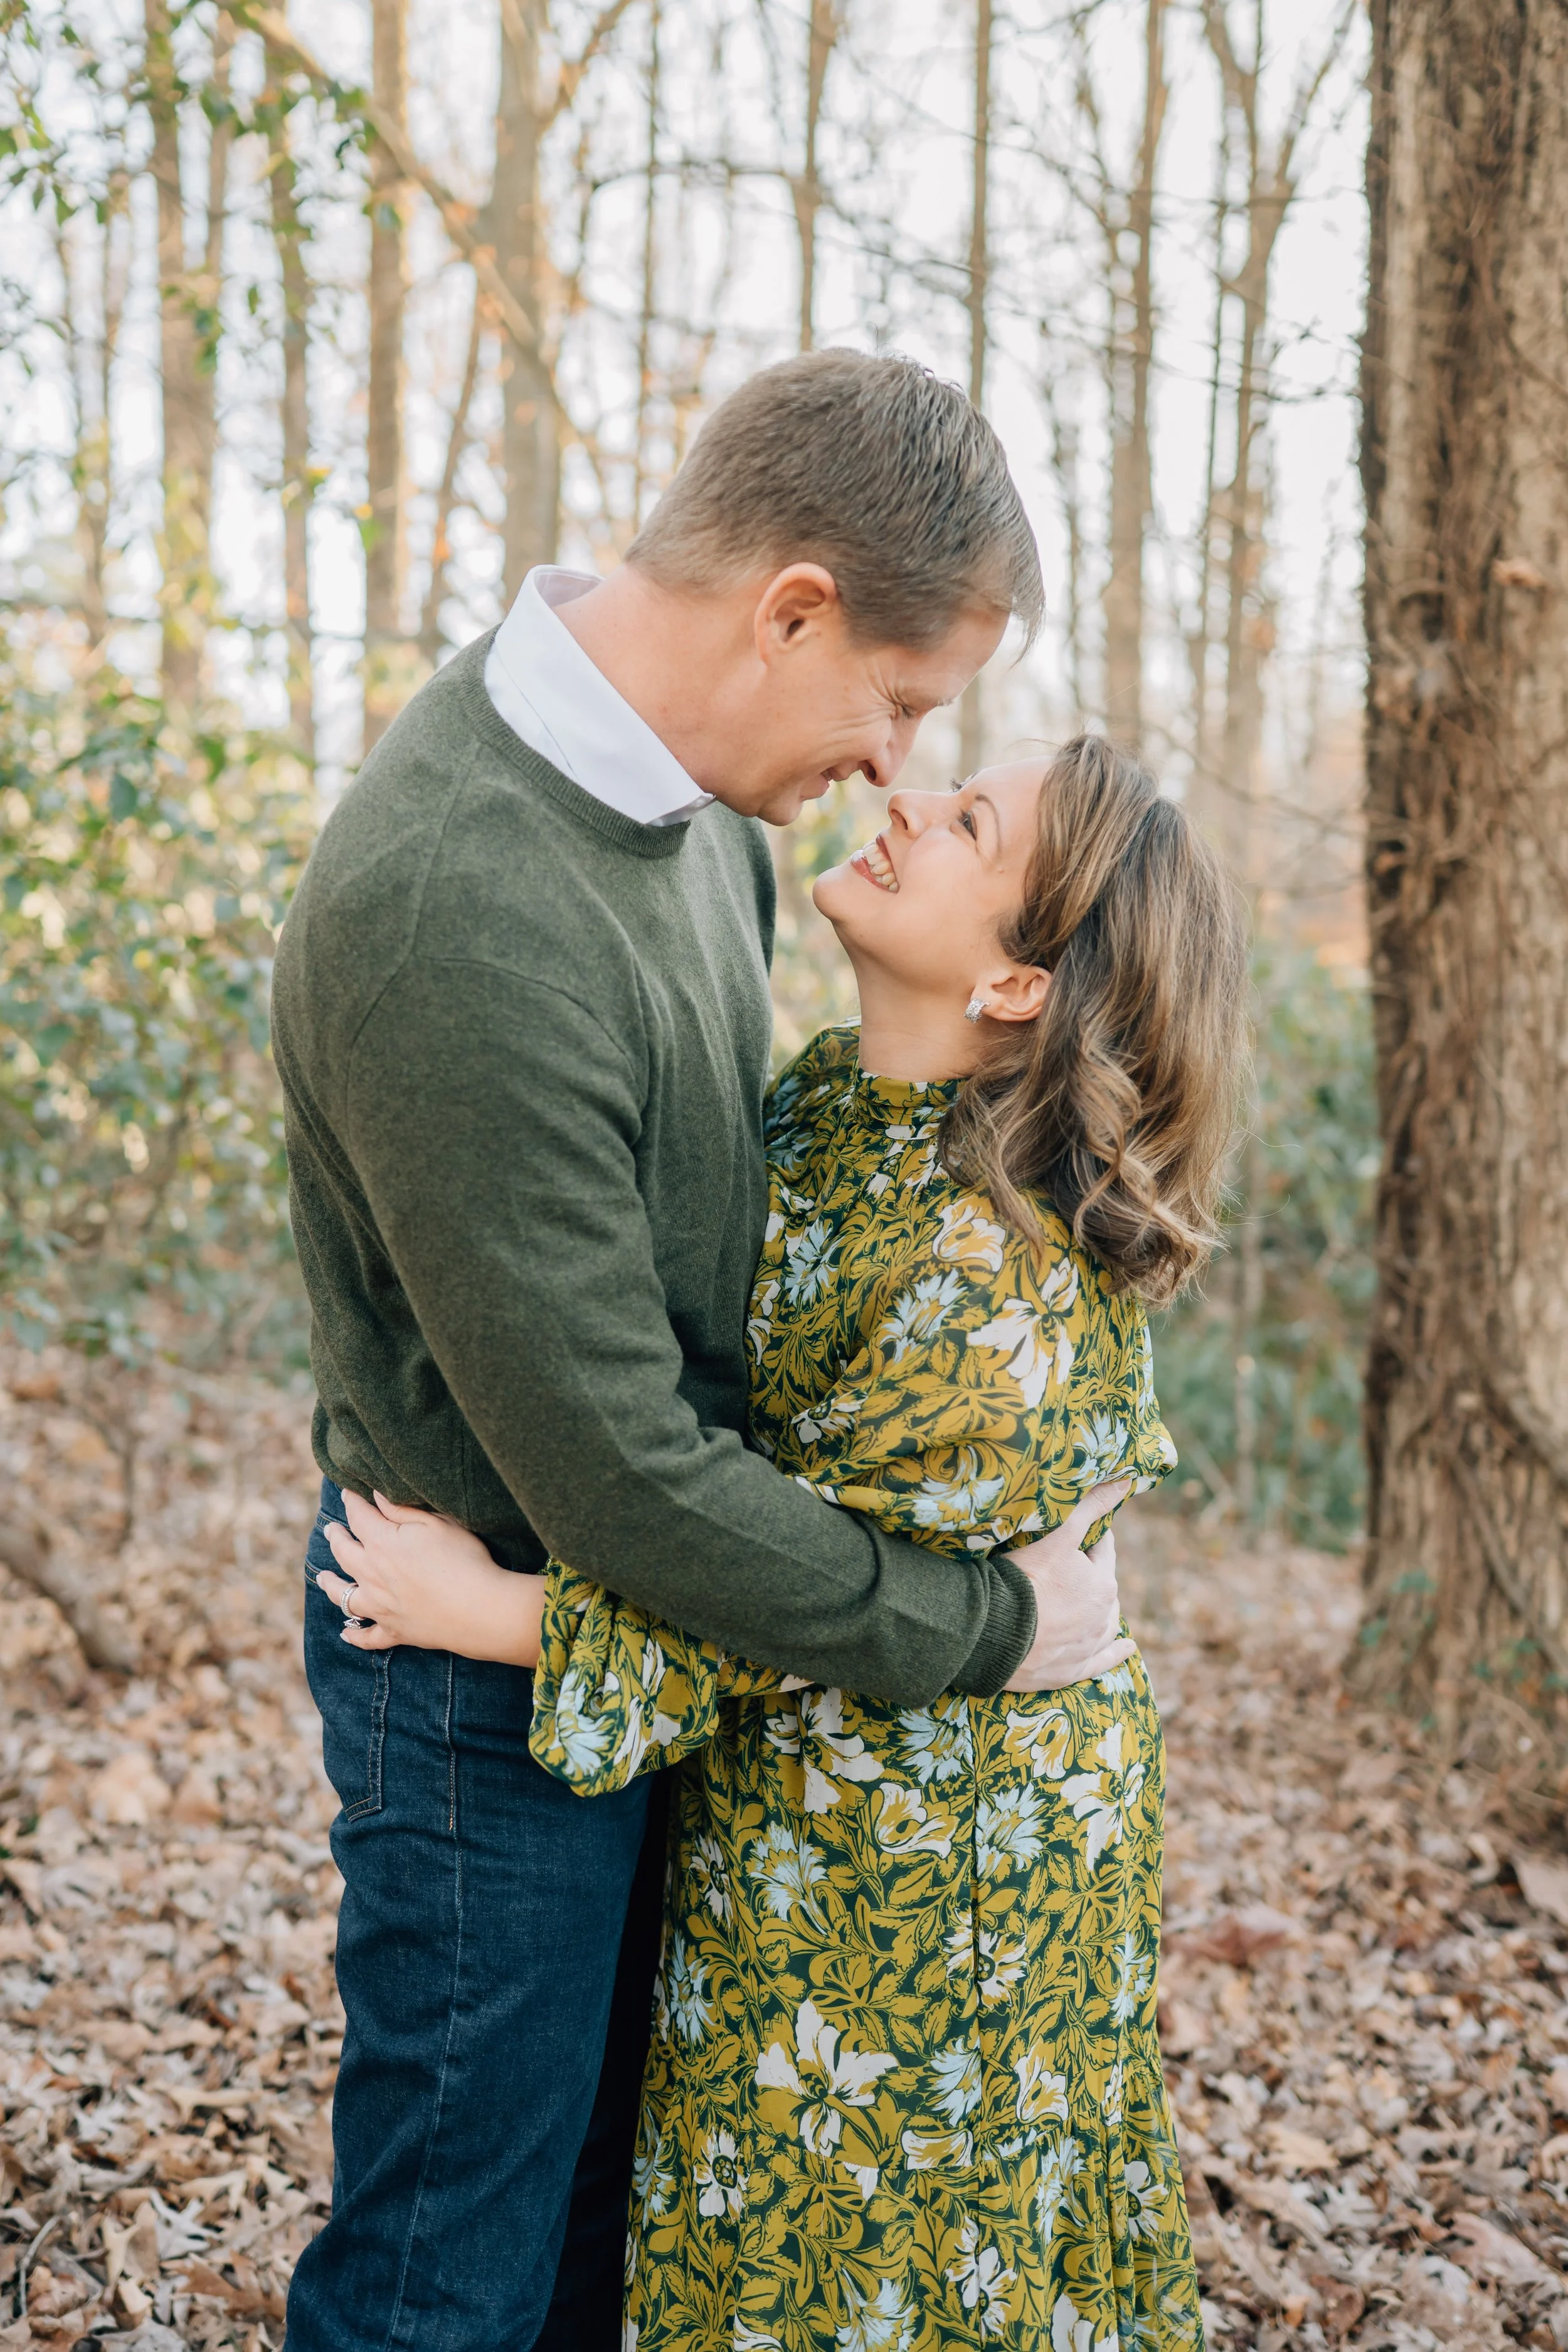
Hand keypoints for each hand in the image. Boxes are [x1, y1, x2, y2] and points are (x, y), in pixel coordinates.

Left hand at [316, 1489, 544, 1667]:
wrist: (478, 1609)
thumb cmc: (463, 1559)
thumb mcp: (437, 1523)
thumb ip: (401, 1510)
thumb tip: (376, 1495)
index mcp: (382, 1543)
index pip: (359, 1516)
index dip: (352, 1501)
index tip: (347, 1492)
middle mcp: (372, 1575)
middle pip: (344, 1553)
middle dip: (335, 1537)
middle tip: (330, 1529)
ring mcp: (380, 1606)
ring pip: (343, 1596)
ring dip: (330, 1584)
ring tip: (323, 1577)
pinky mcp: (394, 1631)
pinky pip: (367, 1636)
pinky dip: (354, 1635)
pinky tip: (345, 1633)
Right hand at [1001, 1480, 1134, 1690]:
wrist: (994, 1634)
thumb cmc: (1023, 1580)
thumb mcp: (1058, 1536)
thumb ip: (1090, 1507)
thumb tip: (1126, 1480)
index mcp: (1102, 1583)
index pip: (1102, 1550)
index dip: (1089, 1538)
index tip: (1078, 1533)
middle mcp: (1103, 1615)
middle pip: (1104, 1588)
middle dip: (1092, 1576)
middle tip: (1069, 1567)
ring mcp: (1088, 1645)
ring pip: (1107, 1623)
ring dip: (1102, 1611)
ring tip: (1092, 1603)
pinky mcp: (1072, 1671)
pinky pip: (1103, 1661)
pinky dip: (1117, 1653)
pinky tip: (1129, 1648)